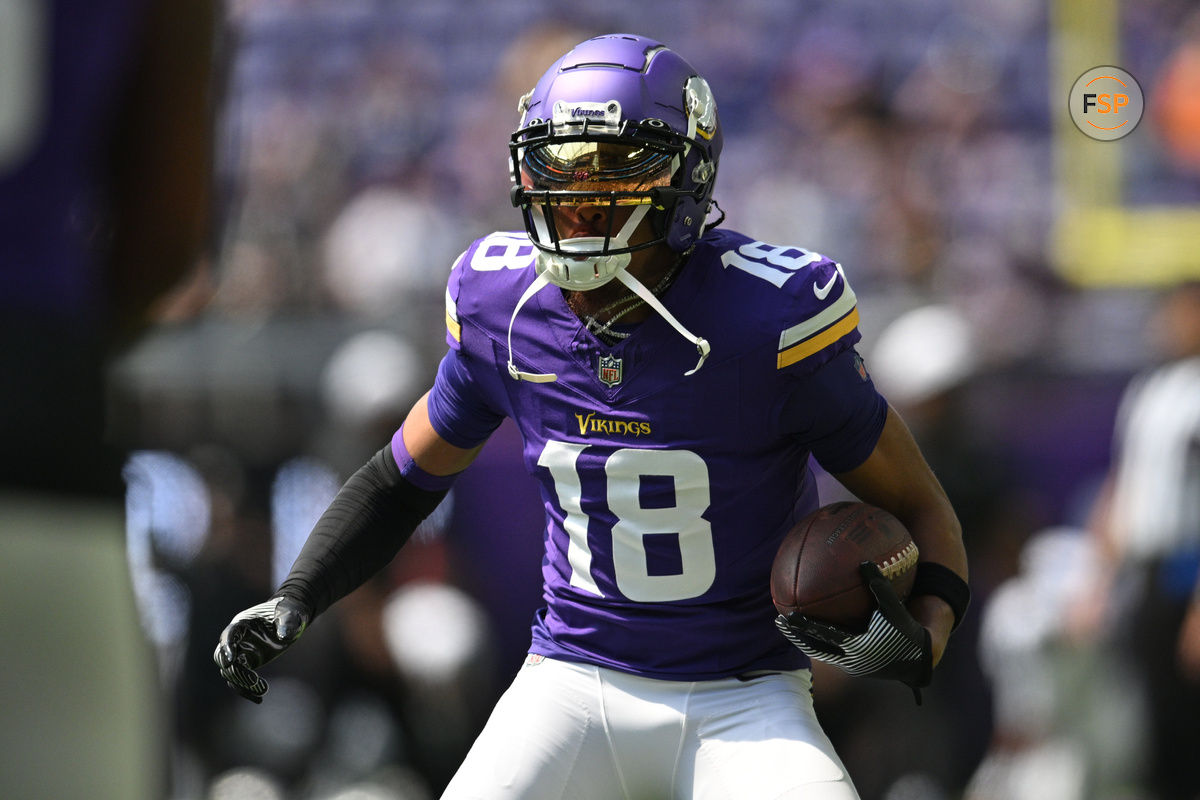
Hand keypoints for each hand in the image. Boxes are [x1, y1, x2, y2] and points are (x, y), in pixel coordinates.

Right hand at [213, 596, 309, 702]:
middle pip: (222, 656)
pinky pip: (240, 678)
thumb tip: (284, 636)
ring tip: (261, 691)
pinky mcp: (248, 661)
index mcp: (243, 623)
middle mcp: (237, 638)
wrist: (291, 615)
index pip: (229, 635)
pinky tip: (259, 698)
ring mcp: (241, 650)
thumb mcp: (290, 614)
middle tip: (253, 681)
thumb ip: (287, 623)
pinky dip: (247, 688)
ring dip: (241, 683)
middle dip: (234, 670)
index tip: (230, 661)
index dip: (227, 647)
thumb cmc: (289, 611)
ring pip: (230, 671)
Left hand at [776, 562, 932, 701]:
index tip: (787, 617)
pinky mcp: (854, 667)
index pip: (825, 636)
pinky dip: (819, 643)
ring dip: (804, 641)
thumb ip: (879, 586)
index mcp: (858, 647)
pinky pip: (831, 654)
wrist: (918, 660)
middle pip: (816, 648)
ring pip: (821, 654)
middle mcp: (851, 660)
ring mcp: (851, 666)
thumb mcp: (894, 609)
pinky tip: (811, 630)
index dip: (805, 627)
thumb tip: (864, 561)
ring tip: (788, 627)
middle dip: (797, 636)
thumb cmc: (907, 632)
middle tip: (779, 621)